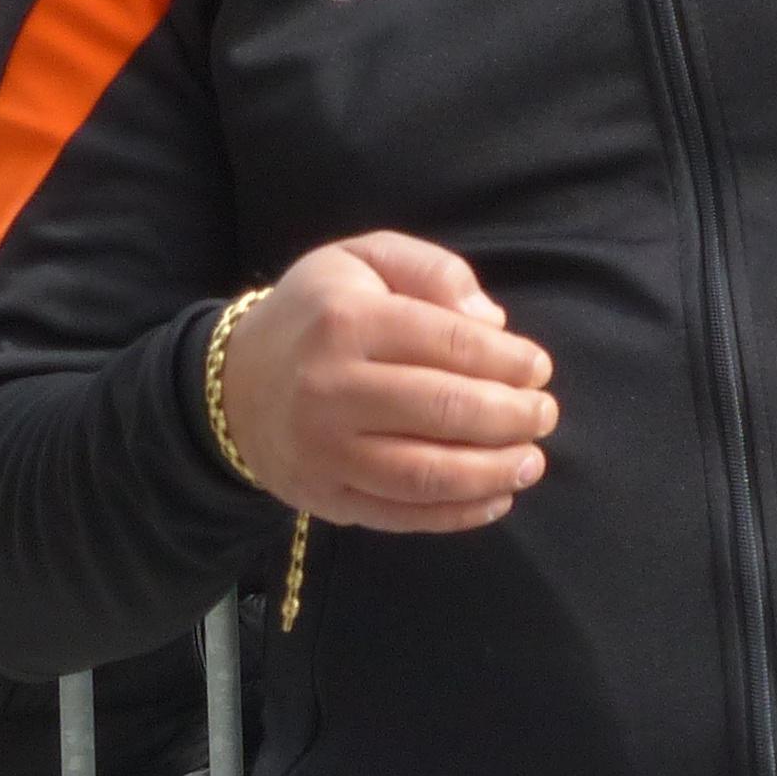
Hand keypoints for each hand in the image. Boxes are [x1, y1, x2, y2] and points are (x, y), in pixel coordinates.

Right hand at [218, 234, 557, 531]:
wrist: (232, 383)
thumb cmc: (317, 314)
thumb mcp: (363, 259)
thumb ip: (432, 271)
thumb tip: (493, 322)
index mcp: (346, 320)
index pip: (449, 343)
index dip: (509, 360)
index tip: (538, 369)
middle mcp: (330, 388)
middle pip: (444, 410)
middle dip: (512, 416)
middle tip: (544, 415)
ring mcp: (325, 450)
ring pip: (426, 474)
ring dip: (493, 472)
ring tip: (531, 461)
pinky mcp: (325, 497)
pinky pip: (403, 515)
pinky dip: (459, 514)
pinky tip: (497, 498)